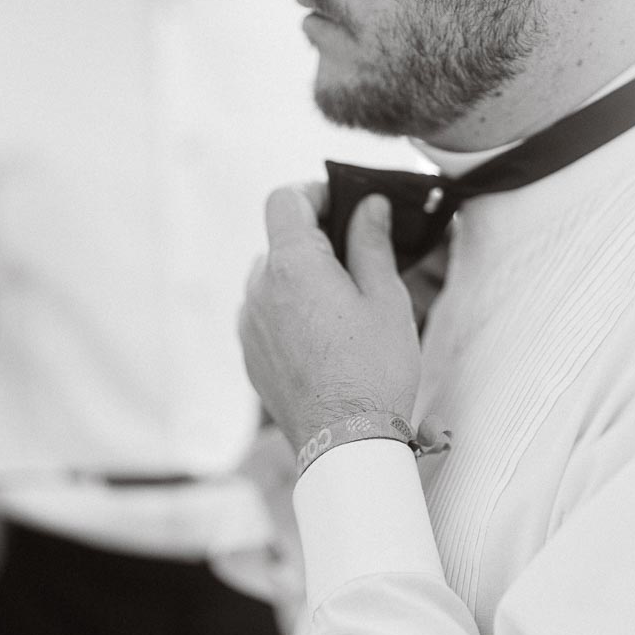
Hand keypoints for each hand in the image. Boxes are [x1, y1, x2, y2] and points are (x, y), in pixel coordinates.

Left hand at [239, 184, 420, 451]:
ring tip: (343, 305)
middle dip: (313, 241)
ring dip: (300, 277)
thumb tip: (368, 205)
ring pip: (270, 279)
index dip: (313, 193)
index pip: (284, 199)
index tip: (343, 206)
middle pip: (278, 240)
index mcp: (292, 265)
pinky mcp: (249, 354)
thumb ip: (370, 243)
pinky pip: (265, 314)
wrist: (345, 442)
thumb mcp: (385, 298)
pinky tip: (324, 337)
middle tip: (357, 260)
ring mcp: (248, 324)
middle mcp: (259, 288)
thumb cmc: (373, 369)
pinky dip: (289, 311)